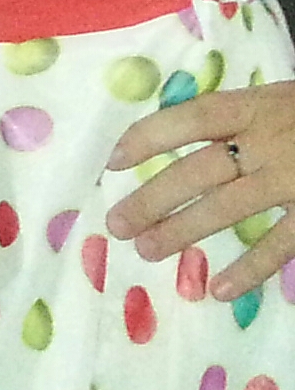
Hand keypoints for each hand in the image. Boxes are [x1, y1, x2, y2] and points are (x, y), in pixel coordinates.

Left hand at [106, 78, 294, 298]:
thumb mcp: (279, 99)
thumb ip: (238, 118)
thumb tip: (182, 136)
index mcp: (254, 106)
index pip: (190, 118)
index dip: (148, 137)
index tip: (112, 162)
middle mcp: (268, 140)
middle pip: (199, 169)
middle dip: (153, 197)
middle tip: (117, 224)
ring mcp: (292, 178)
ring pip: (229, 207)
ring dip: (184, 231)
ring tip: (148, 251)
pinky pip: (281, 242)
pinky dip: (251, 268)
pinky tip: (221, 290)